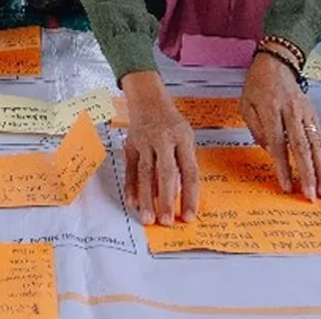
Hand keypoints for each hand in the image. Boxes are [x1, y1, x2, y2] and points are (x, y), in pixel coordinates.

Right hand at [119, 72, 198, 225]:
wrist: (148, 98)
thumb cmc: (171, 122)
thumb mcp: (185, 137)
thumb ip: (184, 163)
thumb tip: (179, 194)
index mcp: (183, 138)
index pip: (189, 171)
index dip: (190, 196)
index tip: (189, 216)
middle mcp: (163, 140)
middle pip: (166, 173)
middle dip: (166, 199)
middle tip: (166, 221)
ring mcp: (145, 142)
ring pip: (145, 173)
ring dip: (146, 197)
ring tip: (148, 217)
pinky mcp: (131, 146)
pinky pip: (130, 169)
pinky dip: (130, 186)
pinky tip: (132, 202)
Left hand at [241, 50, 320, 200]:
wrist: (277, 63)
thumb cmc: (258, 85)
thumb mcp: (246, 104)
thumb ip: (256, 128)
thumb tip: (269, 151)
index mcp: (271, 109)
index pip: (277, 143)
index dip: (283, 166)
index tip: (286, 185)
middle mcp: (292, 112)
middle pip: (301, 147)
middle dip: (307, 174)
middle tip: (310, 195)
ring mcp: (306, 114)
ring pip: (316, 146)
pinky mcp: (314, 115)